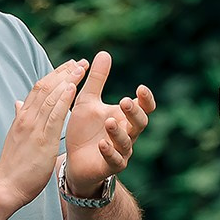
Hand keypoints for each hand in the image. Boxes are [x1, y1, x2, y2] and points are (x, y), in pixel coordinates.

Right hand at [0, 59, 89, 205]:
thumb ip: (20, 119)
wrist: (5, 186)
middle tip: (80, 63)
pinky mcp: (41, 140)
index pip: (39, 89)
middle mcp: (26, 118)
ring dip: (66, 81)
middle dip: (63, 73)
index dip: (55, 76)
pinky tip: (73, 89)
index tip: (70, 67)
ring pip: (50, 97)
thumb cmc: (14, 165)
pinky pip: (54, 116)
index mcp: (22, 117)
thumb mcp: (16, 137)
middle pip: (45, 88)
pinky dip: (63, 100)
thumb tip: (18, 103)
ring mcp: (33, 128)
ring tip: (80, 69)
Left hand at [63, 51, 157, 193]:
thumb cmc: (84, 129)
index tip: (140, 88)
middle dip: (134, 113)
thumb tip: (104, 53)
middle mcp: (128, 134)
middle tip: (124, 101)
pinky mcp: (110, 166)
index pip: (145, 107)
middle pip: (140, 123)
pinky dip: (110, 152)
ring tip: (109, 121)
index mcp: (125, 117)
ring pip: (127, 142)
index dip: (146, 99)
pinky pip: (115, 160)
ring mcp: (121, 151)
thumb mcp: (87, 101)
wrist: (73, 160)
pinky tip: (102, 143)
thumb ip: (97, 80)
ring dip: (119, 132)